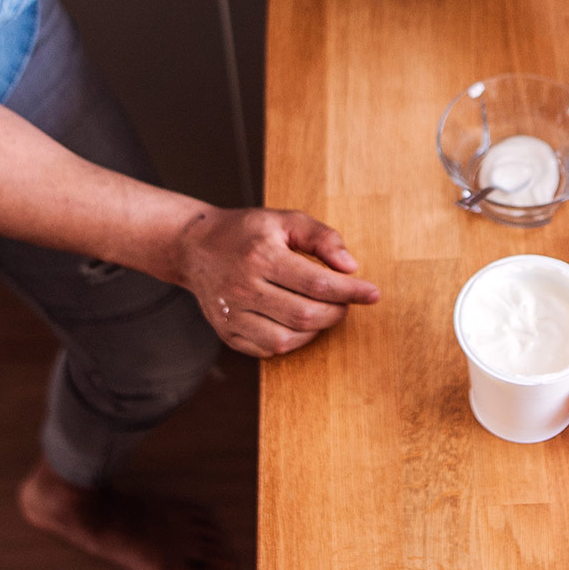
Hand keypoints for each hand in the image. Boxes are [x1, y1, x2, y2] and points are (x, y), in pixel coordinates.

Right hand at [169, 207, 379, 357]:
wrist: (195, 247)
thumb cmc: (247, 232)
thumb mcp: (285, 220)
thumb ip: (322, 238)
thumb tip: (351, 267)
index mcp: (261, 256)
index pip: (317, 283)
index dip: (351, 291)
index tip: (373, 293)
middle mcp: (243, 288)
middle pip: (305, 315)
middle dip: (337, 312)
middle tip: (346, 301)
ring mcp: (232, 315)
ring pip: (287, 340)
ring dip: (316, 329)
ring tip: (322, 311)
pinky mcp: (227, 333)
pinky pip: (268, 350)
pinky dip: (292, 341)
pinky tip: (297, 322)